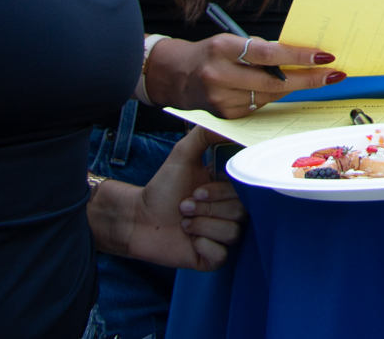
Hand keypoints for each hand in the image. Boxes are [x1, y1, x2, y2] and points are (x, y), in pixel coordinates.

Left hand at [91, 129, 245, 269]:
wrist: (138, 219)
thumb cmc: (162, 188)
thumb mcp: (182, 154)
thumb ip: (204, 135)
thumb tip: (228, 125)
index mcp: (228, 190)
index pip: (245, 190)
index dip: (221, 192)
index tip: (198, 189)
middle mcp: (230, 212)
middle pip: (240, 212)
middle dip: (207, 209)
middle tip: (184, 205)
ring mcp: (223, 235)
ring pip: (232, 233)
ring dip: (202, 225)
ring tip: (183, 221)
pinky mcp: (213, 257)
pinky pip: (221, 253)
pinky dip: (202, 246)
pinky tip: (189, 240)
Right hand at [146, 34, 344, 117]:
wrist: (176, 75)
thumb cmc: (211, 52)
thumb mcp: (232, 41)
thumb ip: (261, 50)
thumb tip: (300, 56)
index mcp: (223, 49)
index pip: (268, 54)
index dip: (298, 56)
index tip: (324, 56)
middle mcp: (219, 75)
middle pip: (273, 82)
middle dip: (307, 79)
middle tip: (334, 74)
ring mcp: (221, 99)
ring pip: (269, 96)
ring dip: (293, 88)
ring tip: (315, 78)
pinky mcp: (225, 116)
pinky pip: (259, 107)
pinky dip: (271, 97)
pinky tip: (280, 89)